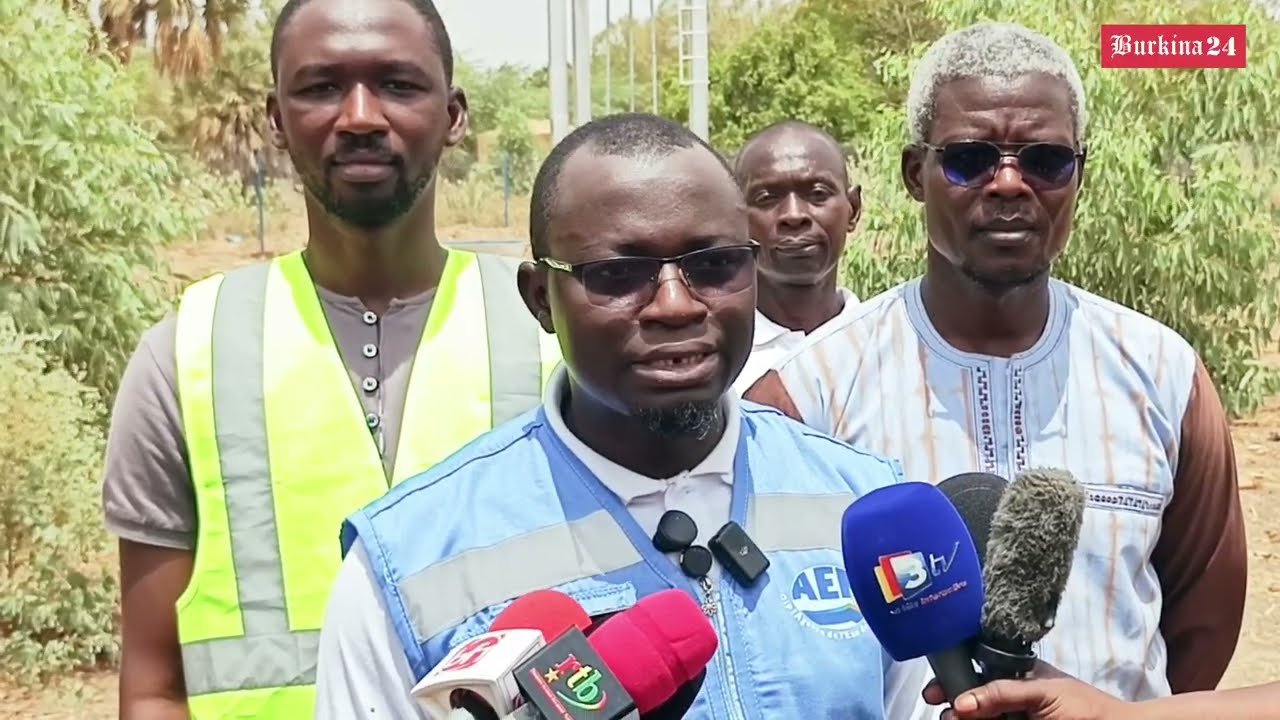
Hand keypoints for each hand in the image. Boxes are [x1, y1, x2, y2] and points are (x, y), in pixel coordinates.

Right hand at [921, 661, 1130, 719]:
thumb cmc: (1086, 709)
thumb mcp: (1041, 693)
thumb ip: (1001, 693)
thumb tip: (961, 703)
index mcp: (1016, 676)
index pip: (976, 671)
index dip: (953, 679)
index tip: (934, 693)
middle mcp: (1011, 699)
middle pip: (971, 698)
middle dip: (954, 704)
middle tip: (947, 712)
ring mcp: (1015, 718)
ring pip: (979, 717)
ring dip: (964, 719)